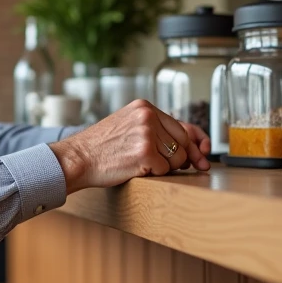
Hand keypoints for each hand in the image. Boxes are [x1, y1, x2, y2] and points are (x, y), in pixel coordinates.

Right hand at [48, 99, 210, 192]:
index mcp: (144, 107)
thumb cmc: (101, 147)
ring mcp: (146, 133)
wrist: (76, 158)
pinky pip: (164, 170)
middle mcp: (148, 116)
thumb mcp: (128, 126)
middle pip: (183, 143)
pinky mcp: (144, 153)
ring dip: (163, 167)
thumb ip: (157, 130)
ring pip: (177, 159)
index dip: (196, 143)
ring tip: (138, 163)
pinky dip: (152, 174)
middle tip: (162, 166)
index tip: (205, 153)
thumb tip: (195, 147)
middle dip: (180, 159)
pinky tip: (134, 169)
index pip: (182, 126)